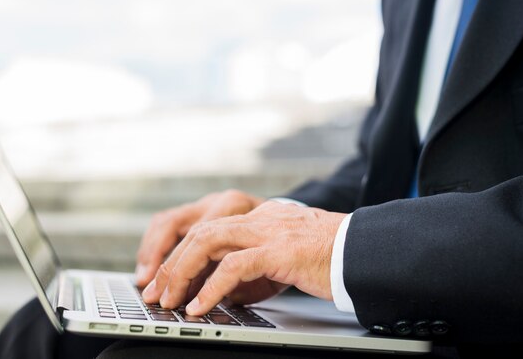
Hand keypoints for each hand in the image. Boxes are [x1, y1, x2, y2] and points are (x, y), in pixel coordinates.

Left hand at [141, 201, 346, 315]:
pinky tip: (201, 305)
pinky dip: (212, 287)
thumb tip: (225, 291)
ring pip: (208, 241)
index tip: (165, 278)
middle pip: (200, 231)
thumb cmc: (330, 256)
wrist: (366, 249)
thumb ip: (254, 266)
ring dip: (182, 272)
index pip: (207, 227)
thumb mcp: (285, 257)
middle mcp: (259, 218)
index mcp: (259, 217)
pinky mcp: (279, 250)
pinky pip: (234, 266)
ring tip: (169, 300)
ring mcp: (268, 231)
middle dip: (171, 262)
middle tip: (156, 291)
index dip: (181, 253)